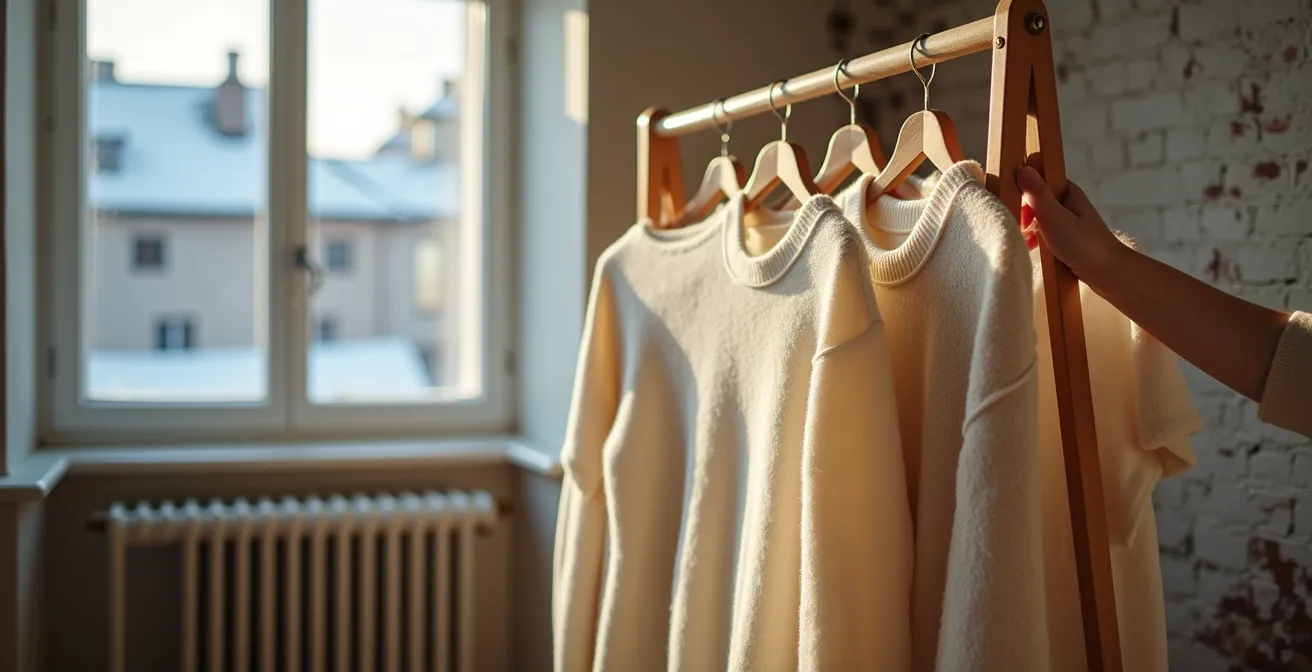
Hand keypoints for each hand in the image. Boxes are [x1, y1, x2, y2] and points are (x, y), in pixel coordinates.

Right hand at [1016, 165, 1123, 280]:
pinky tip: (1031, 249)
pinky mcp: (1065, 237)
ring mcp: (1066, 221)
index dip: (1023, 186)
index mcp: (1067, 191)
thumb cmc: (1084, 244)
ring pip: (1037, 217)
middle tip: (1020, 226)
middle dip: (1023, 211)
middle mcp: (1066, 203)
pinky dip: (1035, 239)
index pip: (1039, 177)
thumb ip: (1038, 194)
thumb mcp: (1056, 217)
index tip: (1013, 202)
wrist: (1108, 274)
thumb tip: (1022, 168)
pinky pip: (1043, 233)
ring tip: (1025, 241)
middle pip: (1035, 198)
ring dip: (1027, 228)